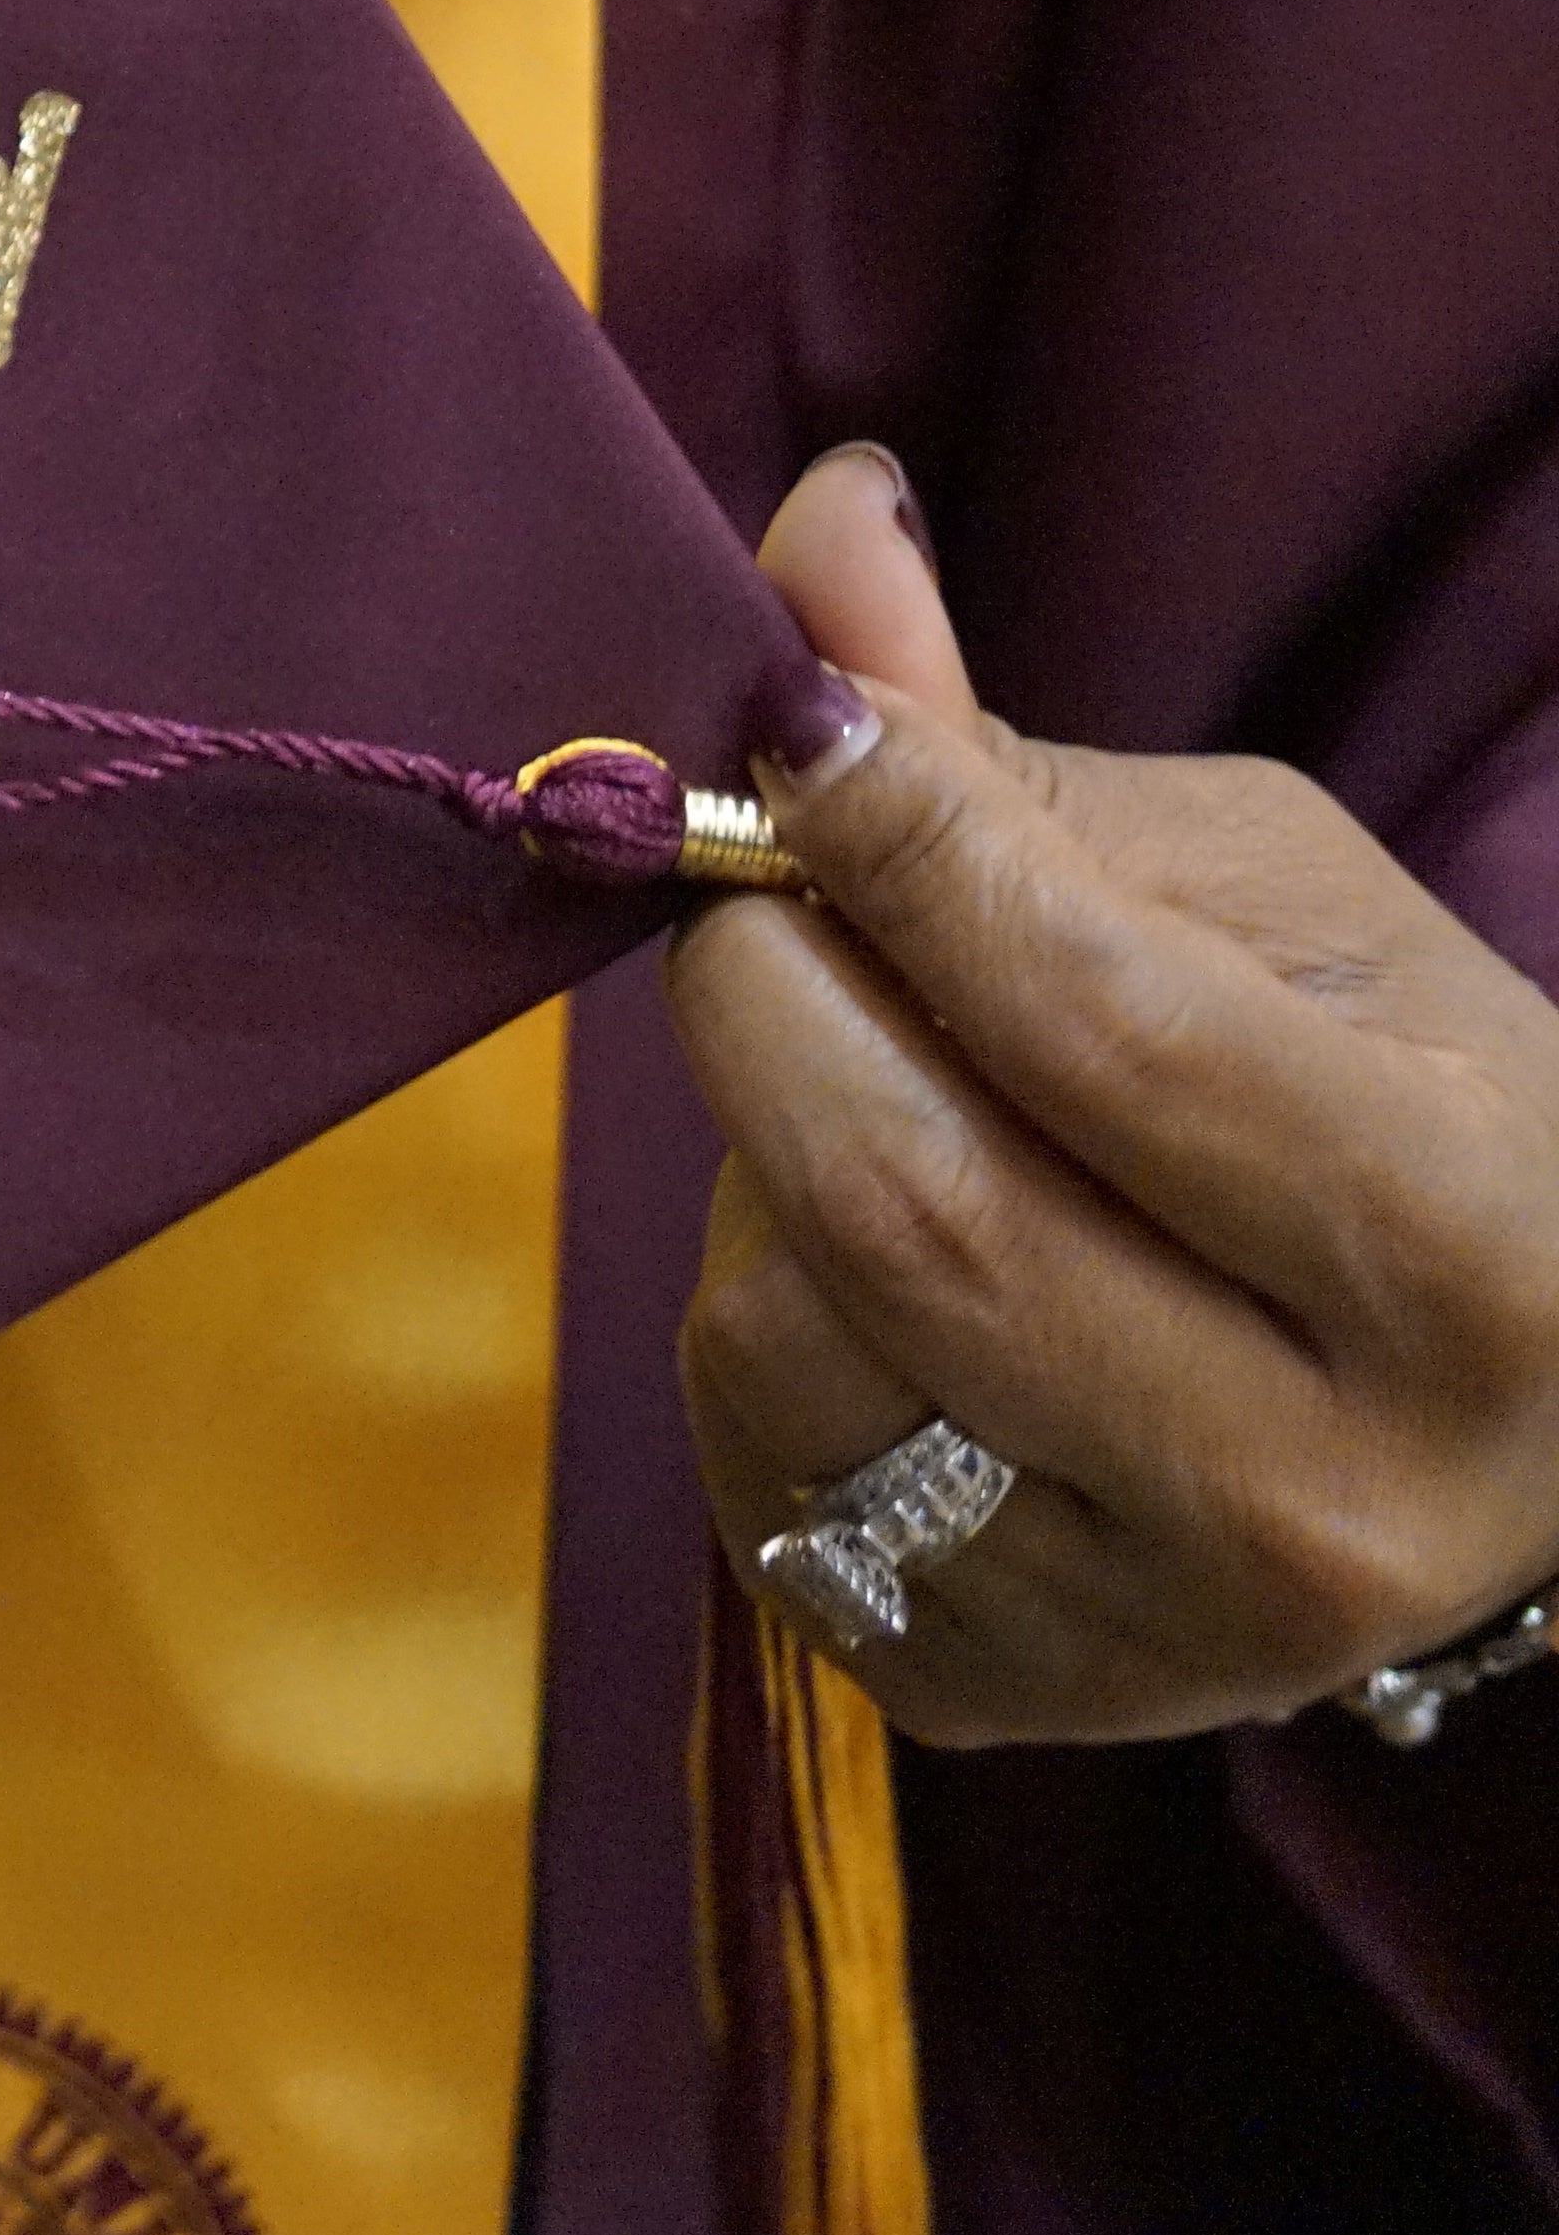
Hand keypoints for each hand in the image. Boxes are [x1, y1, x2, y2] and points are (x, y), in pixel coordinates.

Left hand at [668, 446, 1558, 1744]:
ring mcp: (1157, 1641)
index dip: (901, 845)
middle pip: (907, 1197)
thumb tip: (808, 529)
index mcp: (1470, 1258)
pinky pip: (750, 1461)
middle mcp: (1326, 1500)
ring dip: (758, 1163)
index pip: (1098, 1021)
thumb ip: (1007, 753)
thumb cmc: (1379, 1095)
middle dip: (769, 991)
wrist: (1499, 1411)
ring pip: (789, 1329)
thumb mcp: (1263, 895)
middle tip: (752, 891)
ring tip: (876, 1103)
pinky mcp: (996, 1705)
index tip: (793, 730)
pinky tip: (877, 1274)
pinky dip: (756, 1316)